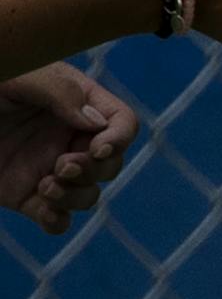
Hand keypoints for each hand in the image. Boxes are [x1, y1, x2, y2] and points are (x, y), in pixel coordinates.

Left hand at [0, 63, 138, 234]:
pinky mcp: (24, 196)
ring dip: (76, 196)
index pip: (121, 123)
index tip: (98, 147)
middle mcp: (67, 138)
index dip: (120, 137)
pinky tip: (46, 211)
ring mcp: (47, 169)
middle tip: (61, 167)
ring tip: (46, 188)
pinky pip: (55, 218)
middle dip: (94, 170)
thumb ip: (61, 94)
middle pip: (111, 163)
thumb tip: (99, 126)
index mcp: (75, 104)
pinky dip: (58, 221)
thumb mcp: (22, 77)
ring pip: (88, 194)